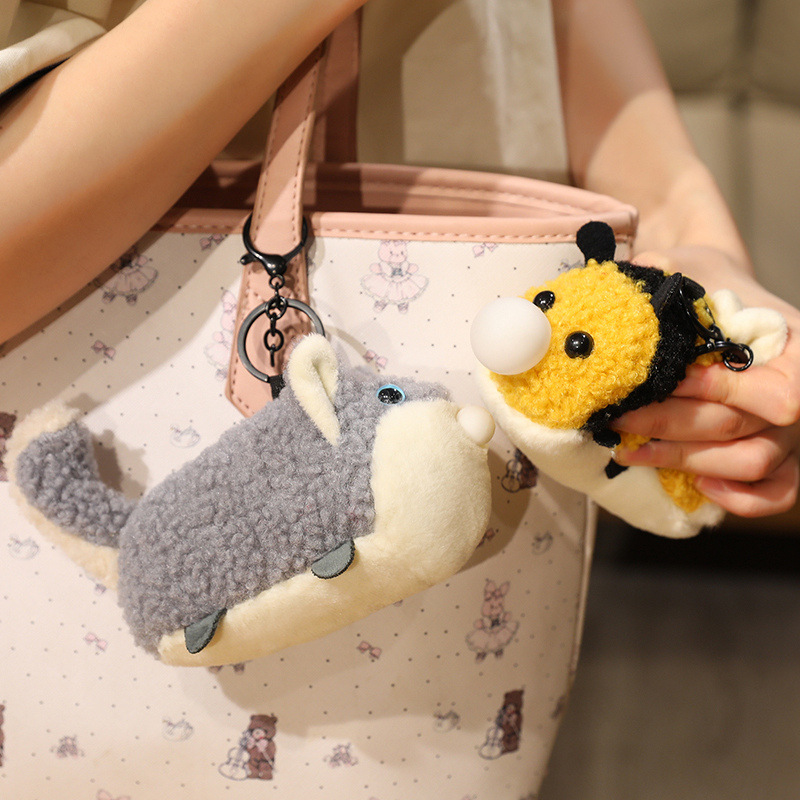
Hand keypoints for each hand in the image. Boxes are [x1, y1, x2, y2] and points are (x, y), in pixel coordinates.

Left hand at [614, 249, 799, 518]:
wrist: (718, 287)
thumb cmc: (703, 280)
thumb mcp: (685, 269)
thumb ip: (662, 283)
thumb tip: (621, 301)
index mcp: (788, 345)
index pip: (778, 390)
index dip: (717, 392)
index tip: (666, 381)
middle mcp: (796, 388)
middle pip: (741, 426)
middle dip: (670, 426)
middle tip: (618, 419)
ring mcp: (790, 426)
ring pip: (752, 462)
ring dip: (686, 461)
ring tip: (631, 451)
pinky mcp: (777, 452)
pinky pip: (777, 491)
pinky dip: (740, 497)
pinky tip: (695, 483)